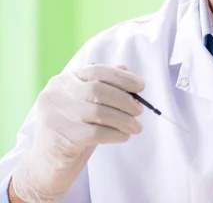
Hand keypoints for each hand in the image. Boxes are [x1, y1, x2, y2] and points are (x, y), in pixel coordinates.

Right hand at [11, 65, 144, 202]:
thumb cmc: (74, 129)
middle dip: (125, 100)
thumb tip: (127, 70)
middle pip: (99, 90)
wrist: (48, 165)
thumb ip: (103, 86)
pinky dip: (117, 133)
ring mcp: (56, 116)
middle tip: (139, 110)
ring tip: (136, 127)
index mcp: (63, 81)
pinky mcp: (62, 137)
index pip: (97, 71)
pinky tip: (124, 136)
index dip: (122, 78)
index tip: (141, 86)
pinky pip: (98, 133)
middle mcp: (55, 94)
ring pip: (100, 112)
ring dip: (125, 120)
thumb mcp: (87, 105)